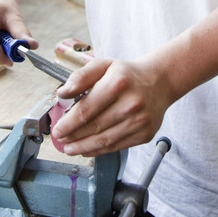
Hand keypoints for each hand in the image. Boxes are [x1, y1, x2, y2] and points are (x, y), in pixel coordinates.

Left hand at [52, 56, 173, 155]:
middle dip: (73, 136)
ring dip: (83, 147)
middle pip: (94, 127)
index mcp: (118, 83)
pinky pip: (116, 146)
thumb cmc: (127, 74)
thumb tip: (63, 93)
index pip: (87, 109)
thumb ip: (81, 77)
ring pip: (104, 141)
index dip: (69, 123)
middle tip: (60, 139)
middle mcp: (130, 103)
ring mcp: (139, 121)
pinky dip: (99, 151)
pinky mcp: (144, 134)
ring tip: (70, 148)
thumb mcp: (103, 65)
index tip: (57, 129)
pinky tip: (87, 148)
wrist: (159, 82)